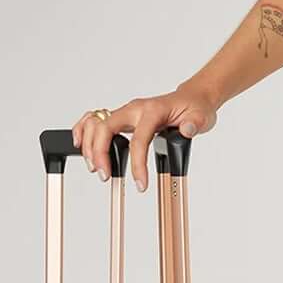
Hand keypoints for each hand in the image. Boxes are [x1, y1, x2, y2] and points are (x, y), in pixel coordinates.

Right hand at [70, 86, 219, 188]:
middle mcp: (134, 109)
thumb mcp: (202, 117)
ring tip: (95, 167)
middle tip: (105, 176)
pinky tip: (80, 145)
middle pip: (106, 128)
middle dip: (101, 153)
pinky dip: (84, 131)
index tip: (140, 183)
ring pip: (96, 123)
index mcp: (153, 111)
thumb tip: (186, 130)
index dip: (137, 164)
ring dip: (90, 145)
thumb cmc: (194, 108)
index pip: (138, 139)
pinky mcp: (122, 117)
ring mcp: (125, 112)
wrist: (191, 98)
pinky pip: (95, 120)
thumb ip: (194, 124)